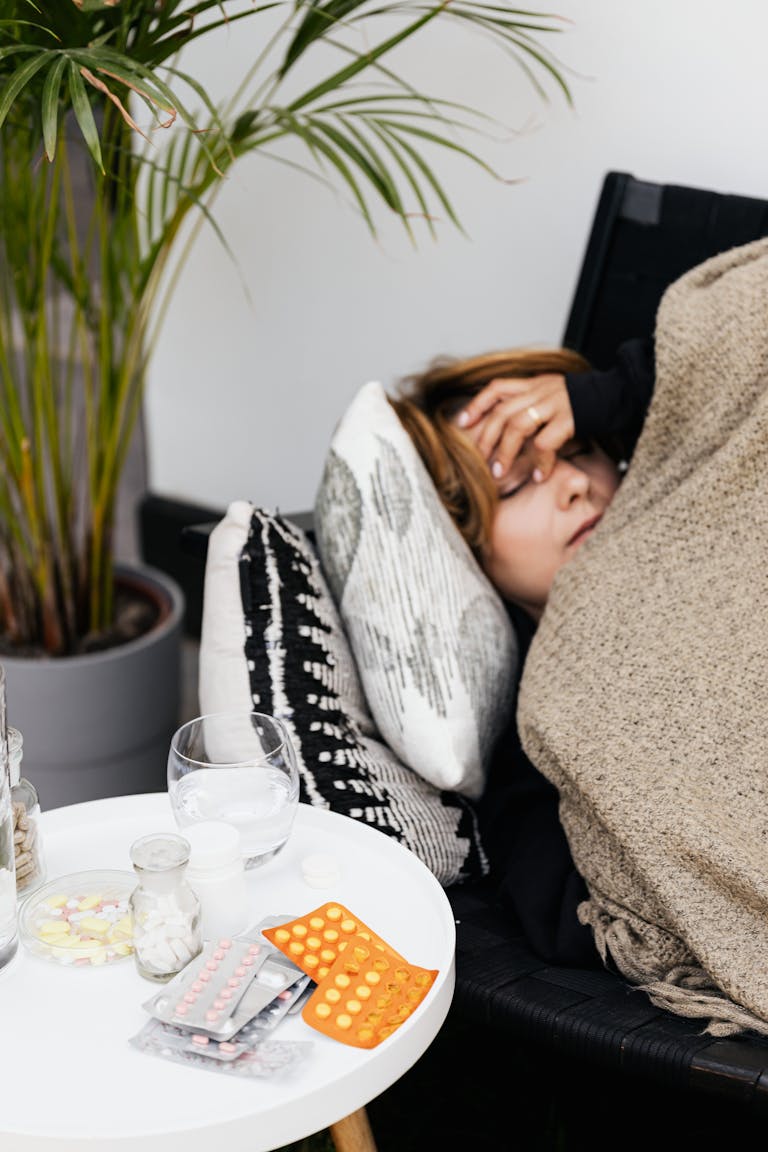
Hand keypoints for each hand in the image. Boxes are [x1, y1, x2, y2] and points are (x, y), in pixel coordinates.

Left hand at [456, 373, 574, 483]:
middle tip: (480, 462)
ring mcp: (555, 403)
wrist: (619, 393)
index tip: (461, 424)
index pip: (496, 388)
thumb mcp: (553, 395)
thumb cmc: (584, 402)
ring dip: (505, 453)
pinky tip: (538, 476)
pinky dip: (539, 462)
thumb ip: (531, 404)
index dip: (476, 405)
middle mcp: (541, 390)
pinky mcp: (570, 418)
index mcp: (534, 383)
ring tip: (500, 474)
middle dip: (486, 439)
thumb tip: (507, 427)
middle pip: (502, 413)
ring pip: (518, 426)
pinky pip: (546, 443)